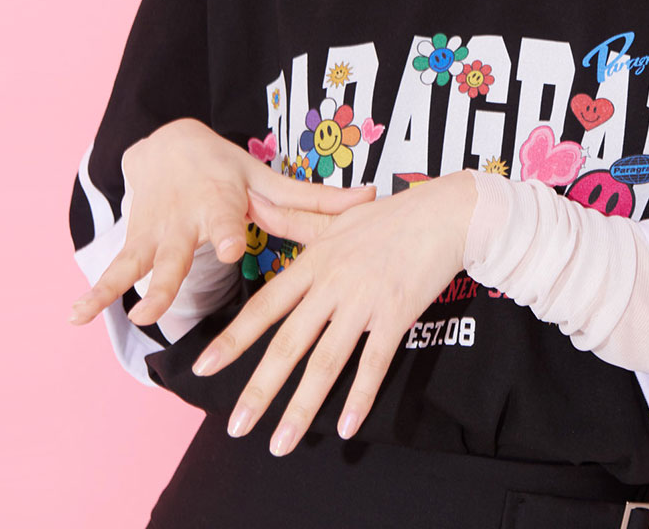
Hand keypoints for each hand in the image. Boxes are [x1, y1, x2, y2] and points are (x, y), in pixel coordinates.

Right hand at [68, 117, 375, 326]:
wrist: (167, 144)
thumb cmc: (229, 170)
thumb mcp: (268, 181)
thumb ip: (317, 199)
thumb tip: (376, 197)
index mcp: (221, 202)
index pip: (225, 219)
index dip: (228, 231)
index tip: (231, 244)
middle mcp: (187, 219)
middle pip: (180, 250)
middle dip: (173, 272)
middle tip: (163, 300)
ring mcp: (158, 232)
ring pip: (145, 263)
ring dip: (136, 289)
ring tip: (133, 315)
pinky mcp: (136, 241)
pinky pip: (114, 269)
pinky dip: (95, 292)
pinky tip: (76, 316)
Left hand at [190, 169, 477, 453]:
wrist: (444, 213)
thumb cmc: (389, 217)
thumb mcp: (335, 216)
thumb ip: (293, 220)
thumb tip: (254, 204)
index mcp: (314, 262)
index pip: (265, 306)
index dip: (234, 337)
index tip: (204, 366)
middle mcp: (332, 284)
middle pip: (288, 343)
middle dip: (259, 388)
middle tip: (236, 426)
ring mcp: (364, 300)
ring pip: (326, 361)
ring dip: (302, 406)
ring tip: (280, 444)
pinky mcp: (396, 313)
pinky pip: (374, 361)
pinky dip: (359, 396)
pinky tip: (345, 428)